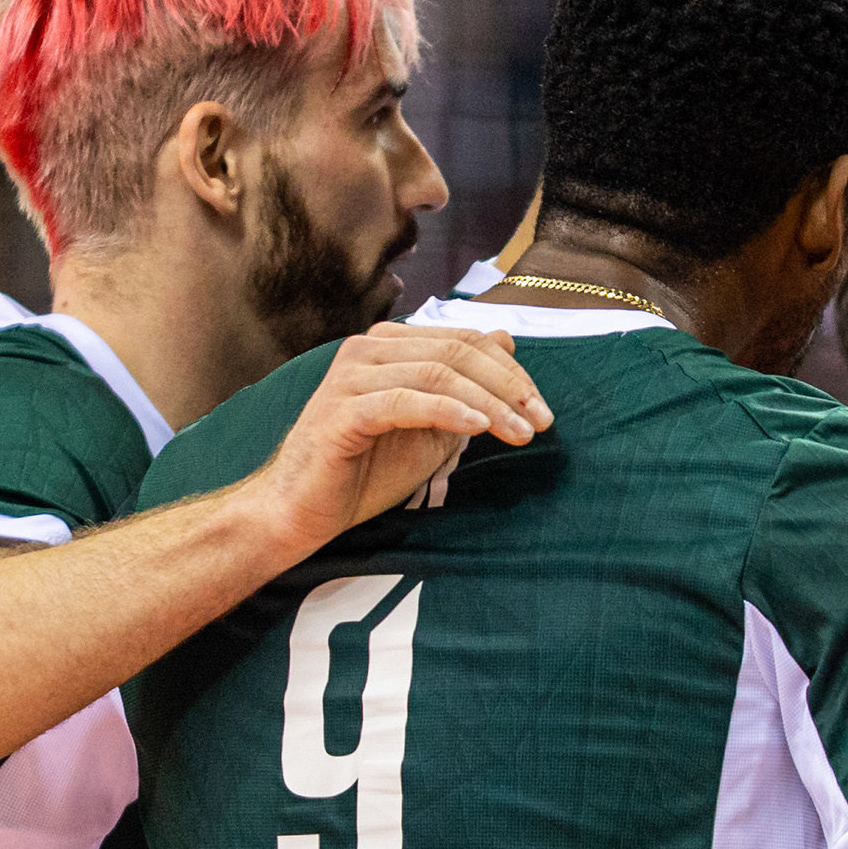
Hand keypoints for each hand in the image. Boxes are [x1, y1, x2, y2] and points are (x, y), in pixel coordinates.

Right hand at [253, 325, 551, 546]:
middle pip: (456, 351)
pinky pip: (403, 402)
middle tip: (542, 422)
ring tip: (521, 433)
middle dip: (509, 386)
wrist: (304, 510)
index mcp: (389, 345)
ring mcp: (350, 376)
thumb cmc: (365, 470)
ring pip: (436, 372)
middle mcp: (367, 349)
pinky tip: (478, 427)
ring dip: (489, 403)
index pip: (464, 341)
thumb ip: (465, 386)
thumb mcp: (431, 426)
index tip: (543, 410)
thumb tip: (506, 338)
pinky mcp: (341, 410)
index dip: (511, 371)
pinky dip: (447, 411)